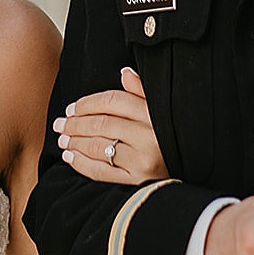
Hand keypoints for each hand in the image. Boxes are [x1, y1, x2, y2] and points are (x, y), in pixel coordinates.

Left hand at [54, 67, 168, 183]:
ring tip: (62, 139)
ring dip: (75, 142)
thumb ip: (142, 93)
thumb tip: (124, 72)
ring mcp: (144, 160)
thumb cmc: (173, 139)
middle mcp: (150, 136)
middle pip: (102, 123)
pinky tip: (70, 157)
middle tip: (60, 124)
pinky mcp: (138, 182)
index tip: (72, 108)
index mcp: (155, 114)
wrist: (193, 177)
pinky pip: (102, 171)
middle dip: (75, 123)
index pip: (114, 100)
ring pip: (98, 146)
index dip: (88, 103)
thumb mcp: (164, 112)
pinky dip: (81, 163)